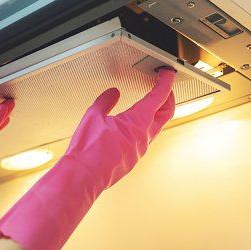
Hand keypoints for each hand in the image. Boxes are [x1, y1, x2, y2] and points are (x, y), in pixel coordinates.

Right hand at [63, 67, 174, 188]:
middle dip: (168, 97)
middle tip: (164, 87)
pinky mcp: (133, 159)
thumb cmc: (87, 150)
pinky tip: (134, 125)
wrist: (82, 176)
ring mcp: (140, 150)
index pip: (158, 97)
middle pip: (166, 113)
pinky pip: (146, 139)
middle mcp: (144, 137)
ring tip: (150, 104)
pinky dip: (146, 126)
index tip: (167, 73)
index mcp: (137, 122)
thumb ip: (105, 101)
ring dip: (157, 113)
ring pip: (157, 127)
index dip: (165, 82)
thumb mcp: (93, 116)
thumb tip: (113, 93)